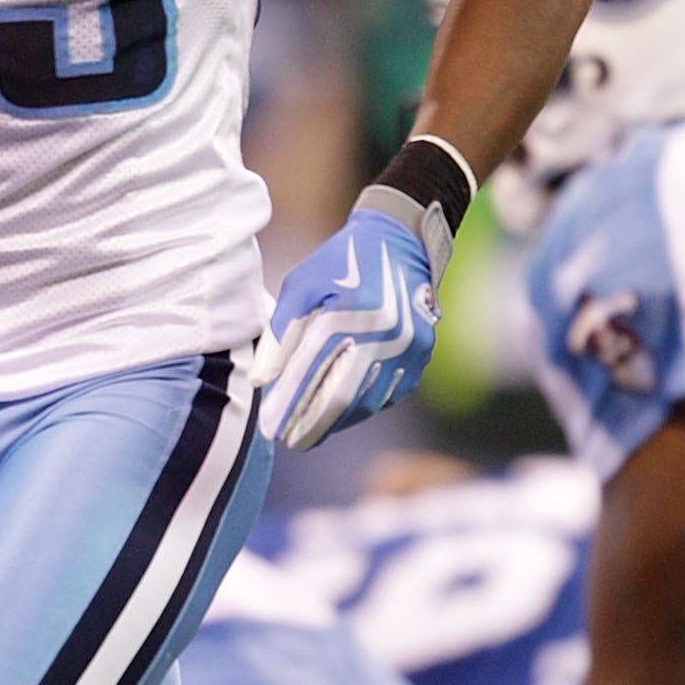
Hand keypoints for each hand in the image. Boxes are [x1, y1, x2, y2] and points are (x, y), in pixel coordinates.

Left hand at [253, 206, 437, 450]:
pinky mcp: (422, 353)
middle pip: (340, 398)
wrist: (401, 241)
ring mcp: (406, 347)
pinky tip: (342, 412)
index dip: (286, 405)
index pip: (308, 373)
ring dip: (336, 422)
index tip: (268, 428)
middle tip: (289, 443)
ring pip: (368, 402)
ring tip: (311, 431)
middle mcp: (381, 334)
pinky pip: (390, 393)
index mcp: (347, 314)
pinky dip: (363, 407)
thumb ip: (281, 333)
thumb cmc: (341, 262)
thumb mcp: (302, 286)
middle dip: (311, 426)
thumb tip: (262, 381)